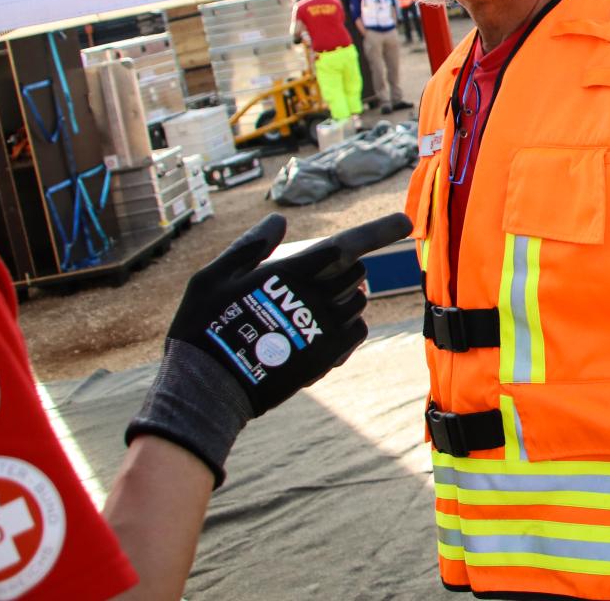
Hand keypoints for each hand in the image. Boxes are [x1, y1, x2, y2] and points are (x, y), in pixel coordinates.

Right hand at [126, 212, 410, 482]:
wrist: (209, 388)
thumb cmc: (205, 327)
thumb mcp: (213, 277)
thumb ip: (250, 246)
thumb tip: (278, 220)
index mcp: (289, 274)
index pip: (345, 245)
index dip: (377, 231)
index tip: (405, 222)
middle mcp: (314, 298)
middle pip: (356, 272)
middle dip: (344, 270)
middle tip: (314, 281)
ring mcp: (324, 329)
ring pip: (357, 301)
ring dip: (343, 299)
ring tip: (307, 311)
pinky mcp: (328, 355)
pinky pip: (357, 331)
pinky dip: (347, 327)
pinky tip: (318, 333)